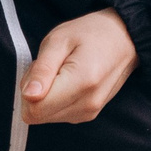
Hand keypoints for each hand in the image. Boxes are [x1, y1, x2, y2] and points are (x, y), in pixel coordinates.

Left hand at [21, 9, 137, 124]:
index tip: (39, 68)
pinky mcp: (89, 115)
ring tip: (61, 70)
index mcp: (81, 83)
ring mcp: (90, 113)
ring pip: (46, 117)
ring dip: (45, 96)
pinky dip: (55, 99)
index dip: (27, 89)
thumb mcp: (59, 39)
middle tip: (50, 66)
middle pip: (38, 116)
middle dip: (35, 93)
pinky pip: (57, 115)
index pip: (35, 110)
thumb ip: (42, 70)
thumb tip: (28, 96)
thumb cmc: (90, 33)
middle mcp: (88, 105)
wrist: (123, 38)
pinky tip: (67, 80)